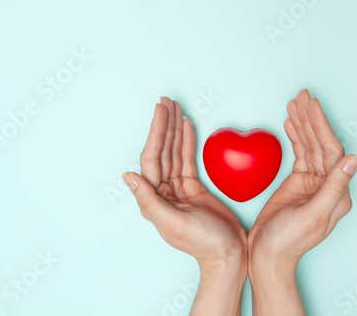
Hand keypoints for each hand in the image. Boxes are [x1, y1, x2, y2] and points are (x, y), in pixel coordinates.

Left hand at [122, 97, 246, 315]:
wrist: (229, 254)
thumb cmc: (203, 243)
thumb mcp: (175, 223)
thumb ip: (149, 201)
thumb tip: (127, 177)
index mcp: (154, 198)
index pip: (151, 158)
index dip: (155, 133)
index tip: (160, 111)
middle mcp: (162, 191)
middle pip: (161, 150)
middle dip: (164, 125)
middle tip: (167, 101)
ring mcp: (177, 188)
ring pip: (173, 152)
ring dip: (174, 129)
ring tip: (175, 108)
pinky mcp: (192, 187)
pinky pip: (186, 160)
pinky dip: (187, 142)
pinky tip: (186, 127)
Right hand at [248, 89, 356, 314]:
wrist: (267, 255)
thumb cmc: (288, 242)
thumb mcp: (312, 216)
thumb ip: (334, 188)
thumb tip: (355, 160)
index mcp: (336, 193)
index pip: (332, 151)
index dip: (322, 127)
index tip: (311, 106)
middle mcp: (327, 185)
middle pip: (321, 144)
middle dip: (311, 119)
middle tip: (302, 96)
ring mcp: (312, 183)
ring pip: (309, 146)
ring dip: (302, 124)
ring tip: (295, 103)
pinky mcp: (297, 182)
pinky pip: (299, 154)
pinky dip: (295, 137)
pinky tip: (291, 123)